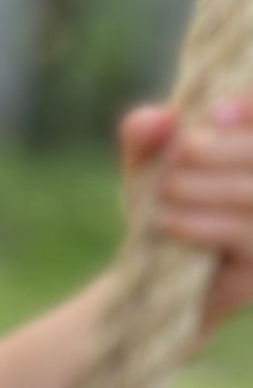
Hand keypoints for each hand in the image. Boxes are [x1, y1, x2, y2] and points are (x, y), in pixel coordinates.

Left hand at [118, 92, 252, 349]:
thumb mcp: (146, 164)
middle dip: (219, 151)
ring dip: (204, 187)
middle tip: (175, 156)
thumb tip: (160, 117)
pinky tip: (167, 221)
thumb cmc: (160, 204)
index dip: (250, 110)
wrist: (153, 277)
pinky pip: (246, 234)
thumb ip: (144, 134)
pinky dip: (203, 223)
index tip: (214, 116)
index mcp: (250, 152)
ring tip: (164, 189)